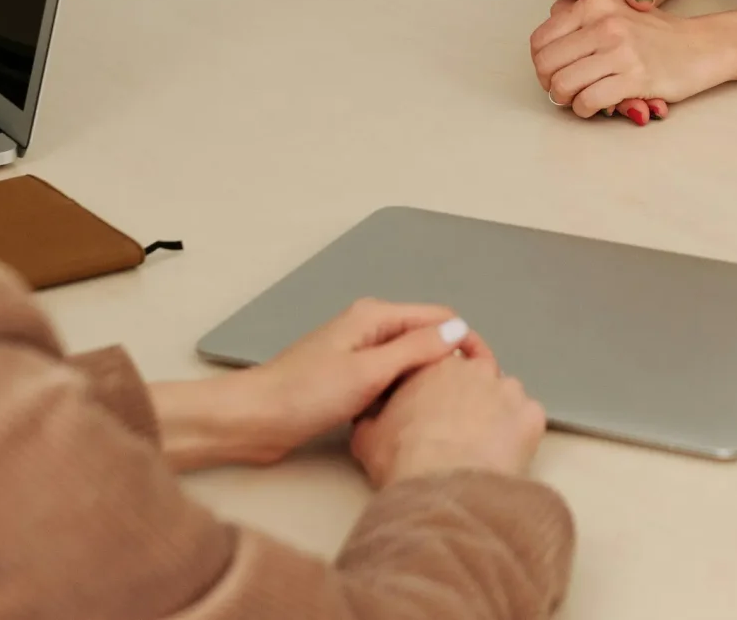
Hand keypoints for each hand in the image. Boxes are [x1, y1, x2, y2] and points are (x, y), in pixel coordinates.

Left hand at [150, 298, 471, 469]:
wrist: (254, 420)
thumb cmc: (305, 394)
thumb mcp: (368, 372)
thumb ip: (415, 349)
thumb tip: (458, 331)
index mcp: (375, 316)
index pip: (441, 318)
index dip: (467, 343)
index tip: (482, 376)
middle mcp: (369, 328)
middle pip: (427, 338)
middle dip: (448, 364)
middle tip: (464, 400)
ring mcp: (358, 354)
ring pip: (410, 363)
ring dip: (425, 382)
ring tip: (439, 411)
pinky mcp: (349, 379)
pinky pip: (391, 381)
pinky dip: (402, 394)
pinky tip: (405, 418)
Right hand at [350, 333, 548, 486]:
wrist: (443, 489)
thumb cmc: (404, 459)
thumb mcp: (368, 437)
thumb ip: (372, 417)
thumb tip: (370, 419)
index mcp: (434, 365)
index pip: (441, 358)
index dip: (438, 379)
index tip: (438, 396)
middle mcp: (475, 368)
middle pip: (476, 371)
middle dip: (469, 392)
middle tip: (459, 423)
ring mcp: (508, 389)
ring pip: (505, 393)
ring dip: (496, 409)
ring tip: (484, 442)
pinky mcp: (532, 415)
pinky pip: (528, 417)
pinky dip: (519, 430)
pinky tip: (505, 452)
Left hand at [531, 0, 721, 118]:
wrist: (700, 46)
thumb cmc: (653, 28)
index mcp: (594, 3)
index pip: (540, 41)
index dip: (541, 63)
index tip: (556, 71)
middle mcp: (605, 23)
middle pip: (547, 65)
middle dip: (550, 84)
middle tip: (565, 89)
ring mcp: (621, 51)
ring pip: (564, 85)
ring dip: (566, 99)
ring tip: (580, 97)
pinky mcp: (636, 78)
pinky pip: (590, 101)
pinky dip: (586, 109)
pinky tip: (597, 105)